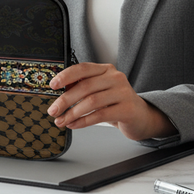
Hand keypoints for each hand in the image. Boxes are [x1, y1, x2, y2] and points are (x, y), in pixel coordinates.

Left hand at [47, 62, 176, 141]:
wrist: (141, 117)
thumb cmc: (116, 103)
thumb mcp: (100, 91)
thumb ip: (83, 88)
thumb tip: (59, 93)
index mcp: (106, 70)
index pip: (83, 68)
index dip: (66, 76)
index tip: (52, 85)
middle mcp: (116, 78)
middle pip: (85, 86)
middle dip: (65, 100)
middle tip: (53, 110)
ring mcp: (123, 92)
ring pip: (92, 101)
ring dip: (73, 113)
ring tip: (62, 121)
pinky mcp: (127, 109)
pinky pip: (100, 115)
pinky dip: (83, 121)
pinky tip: (74, 125)